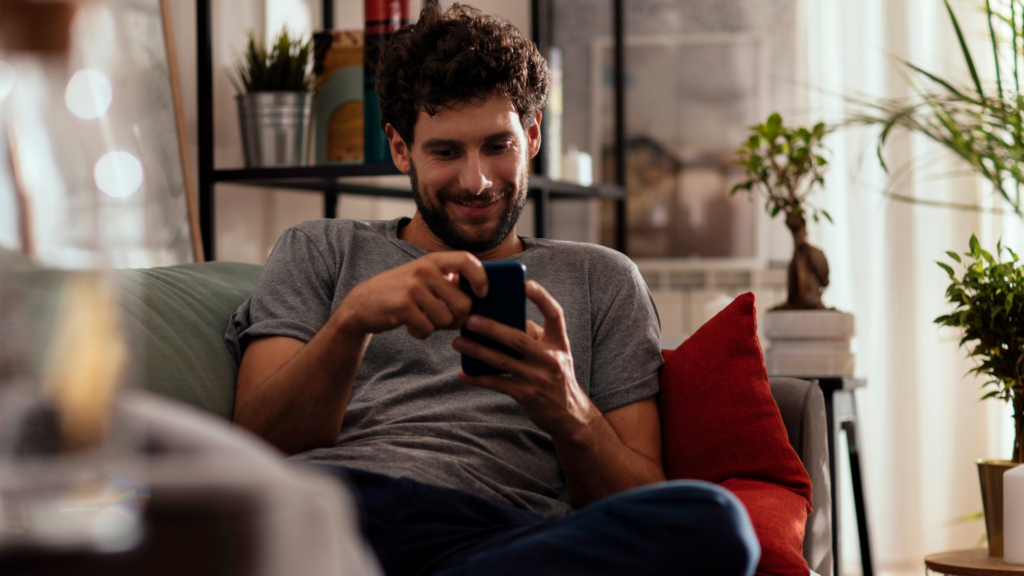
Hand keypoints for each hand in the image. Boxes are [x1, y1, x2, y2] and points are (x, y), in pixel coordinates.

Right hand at [336, 251, 487, 338]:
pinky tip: (411, 328)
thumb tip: (478, 293)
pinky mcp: (403, 306)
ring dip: (438, 327)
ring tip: (424, 321)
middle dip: (458, 319)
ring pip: (447, 319)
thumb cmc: (401, 293)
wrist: (362, 303)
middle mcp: (424, 270)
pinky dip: (422, 333)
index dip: (480, 278)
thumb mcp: (423, 277)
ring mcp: (413, 287)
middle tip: (445, 321)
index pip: (467, 260)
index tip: (481, 294)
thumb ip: (448, 279)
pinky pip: (428, 328)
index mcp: (433, 260)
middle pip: (463, 303)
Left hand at [453, 281, 597, 439]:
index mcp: (559, 343)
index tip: (526, 284)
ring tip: (458, 342)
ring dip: (477, 351)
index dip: (542, 298)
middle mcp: (551, 358)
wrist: (568, 414)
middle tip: (470, 319)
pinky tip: (462, 373)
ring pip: (502, 361)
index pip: (555, 315)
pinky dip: (478, 378)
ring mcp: (538, 378)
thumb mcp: (554, 354)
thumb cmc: (554, 376)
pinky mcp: (526, 395)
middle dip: (491, 328)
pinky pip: (497, 383)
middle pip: (518, 338)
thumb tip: (501, 319)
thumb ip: (534, 336)